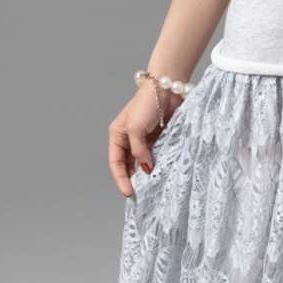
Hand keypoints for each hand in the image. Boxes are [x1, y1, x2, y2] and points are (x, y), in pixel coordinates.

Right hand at [108, 81, 182, 196]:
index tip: (128, 192)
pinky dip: (157, 163)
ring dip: (145, 172)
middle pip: (127, 164)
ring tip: (150, 186)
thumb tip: (146, 168)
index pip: (116, 163)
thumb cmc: (146, 104)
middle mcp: (129, 138)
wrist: (167, 89)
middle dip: (132, 179)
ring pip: (142, 161)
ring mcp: (144, 138)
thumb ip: (138, 150)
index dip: (121, 179)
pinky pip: (156, 154)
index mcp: (117, 135)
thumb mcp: (136, 129)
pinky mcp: (158, 137)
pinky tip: (161, 172)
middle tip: (140, 194)